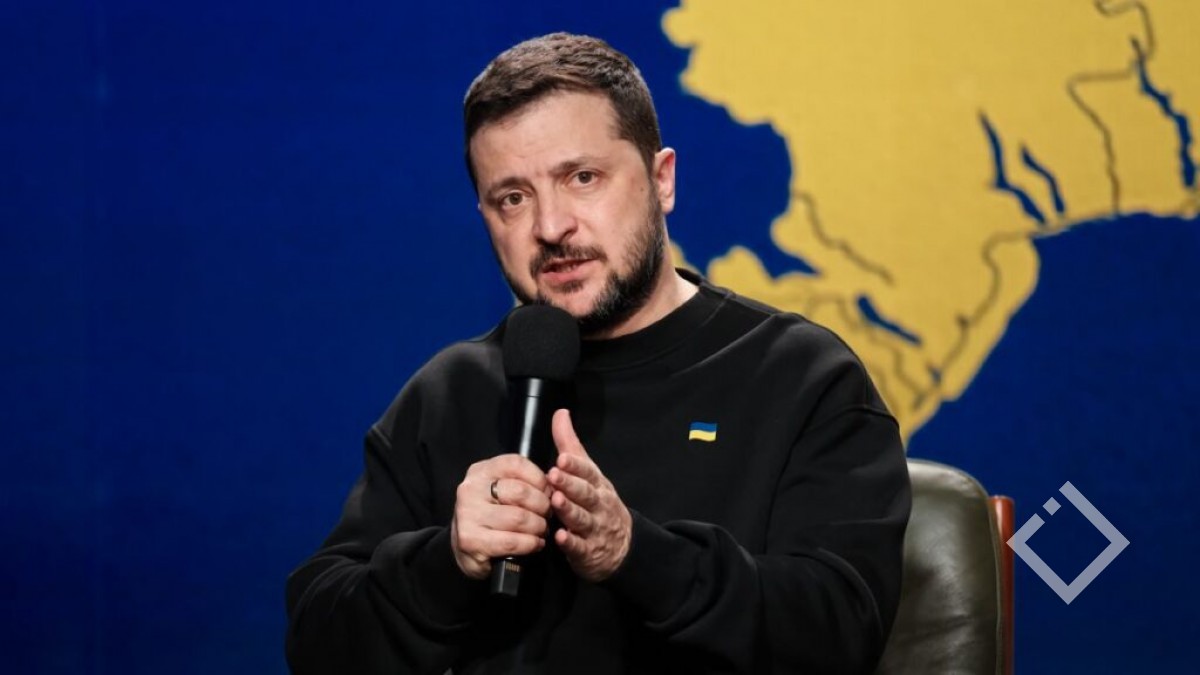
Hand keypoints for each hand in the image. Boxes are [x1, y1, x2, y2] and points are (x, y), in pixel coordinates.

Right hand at [450, 454, 550, 579]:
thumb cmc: (491, 515)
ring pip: (519, 518)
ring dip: (538, 527)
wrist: (463, 547)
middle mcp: (471, 489)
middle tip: (548, 515)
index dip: (539, 479)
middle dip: (543, 506)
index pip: (516, 464)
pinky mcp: (471, 541)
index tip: (549, 492)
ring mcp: (468, 515)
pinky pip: (513, 541)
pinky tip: (535, 544)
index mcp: (481, 471)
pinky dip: (531, 544)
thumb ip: (522, 482)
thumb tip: (553, 484)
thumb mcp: (501, 491)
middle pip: (520, 492)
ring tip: (542, 530)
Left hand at [547, 409, 631, 581]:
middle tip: (554, 475)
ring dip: (569, 510)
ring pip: (582, 518)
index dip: (575, 466)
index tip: (561, 458)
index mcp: (597, 484)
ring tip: (556, 501)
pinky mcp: (588, 551)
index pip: (588, 472)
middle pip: (585, 493)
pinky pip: (580, 547)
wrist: (623, 546)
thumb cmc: (599, 503)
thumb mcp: (588, 473)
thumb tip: (560, 413)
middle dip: (570, 484)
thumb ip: (570, 445)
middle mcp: (599, 505)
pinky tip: (560, 537)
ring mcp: (595, 528)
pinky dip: (571, 543)